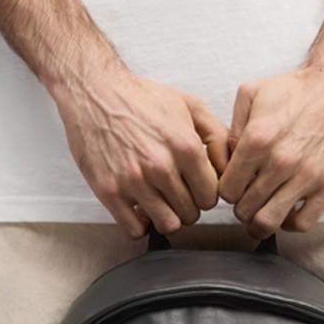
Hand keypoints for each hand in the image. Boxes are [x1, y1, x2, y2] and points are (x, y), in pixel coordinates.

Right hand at [54, 64, 230, 238]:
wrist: (94, 92)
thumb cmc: (141, 99)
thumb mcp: (189, 105)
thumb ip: (218, 136)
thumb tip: (229, 168)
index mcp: (185, 147)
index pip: (210, 196)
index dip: (205, 193)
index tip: (195, 186)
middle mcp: (160, 167)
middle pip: (191, 214)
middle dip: (187, 205)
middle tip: (176, 192)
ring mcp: (134, 182)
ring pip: (168, 225)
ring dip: (167, 216)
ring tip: (161, 201)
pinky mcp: (110, 193)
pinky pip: (135, 231)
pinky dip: (141, 225)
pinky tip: (140, 209)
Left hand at [218, 63, 323, 238]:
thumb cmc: (299, 91)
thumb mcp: (252, 94)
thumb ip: (231, 129)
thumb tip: (225, 161)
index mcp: (258, 139)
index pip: (227, 190)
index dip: (228, 192)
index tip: (235, 188)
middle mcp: (281, 161)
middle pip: (244, 209)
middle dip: (242, 207)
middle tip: (248, 199)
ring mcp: (306, 176)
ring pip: (268, 222)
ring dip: (260, 222)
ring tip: (263, 211)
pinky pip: (302, 224)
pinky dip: (290, 224)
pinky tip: (287, 211)